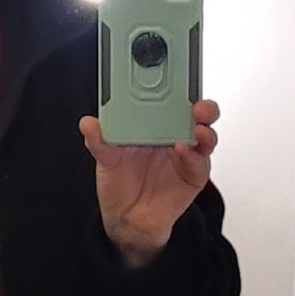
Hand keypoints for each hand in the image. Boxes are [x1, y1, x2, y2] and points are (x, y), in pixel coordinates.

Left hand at [79, 99, 220, 267]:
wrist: (127, 220)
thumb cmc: (120, 183)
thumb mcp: (106, 158)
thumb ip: (99, 140)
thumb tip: (88, 124)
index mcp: (156, 124)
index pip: (173, 98)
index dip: (178, 85)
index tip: (177, 75)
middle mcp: (174, 136)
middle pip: (198, 113)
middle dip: (202, 105)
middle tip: (195, 103)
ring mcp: (186, 156)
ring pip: (206, 135)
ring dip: (204, 129)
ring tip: (195, 127)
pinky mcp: (192, 176)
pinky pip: (200, 163)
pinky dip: (193, 156)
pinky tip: (183, 150)